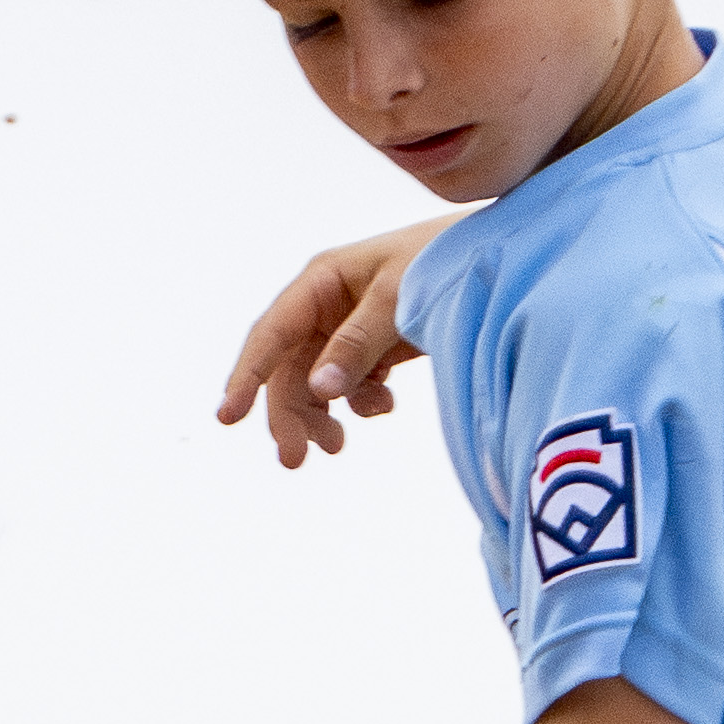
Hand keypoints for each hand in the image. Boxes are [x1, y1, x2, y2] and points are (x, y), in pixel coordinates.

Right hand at [218, 220, 443, 466]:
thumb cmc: (442, 264)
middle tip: (294, 461)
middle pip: (289, 370)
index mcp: (321, 281)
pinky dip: (362, 404)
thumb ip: (359, 344)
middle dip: (289, 415)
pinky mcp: (373, 350)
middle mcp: (325, 306)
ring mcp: (347, 330)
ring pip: (316, 385)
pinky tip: (385, 405)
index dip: (247, 376)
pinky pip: (350, 387)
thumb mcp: (399, 299)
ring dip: (321, 418)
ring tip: (336, 447)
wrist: (496, 262)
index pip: (272, 334)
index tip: (227, 416)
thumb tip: (321, 392)